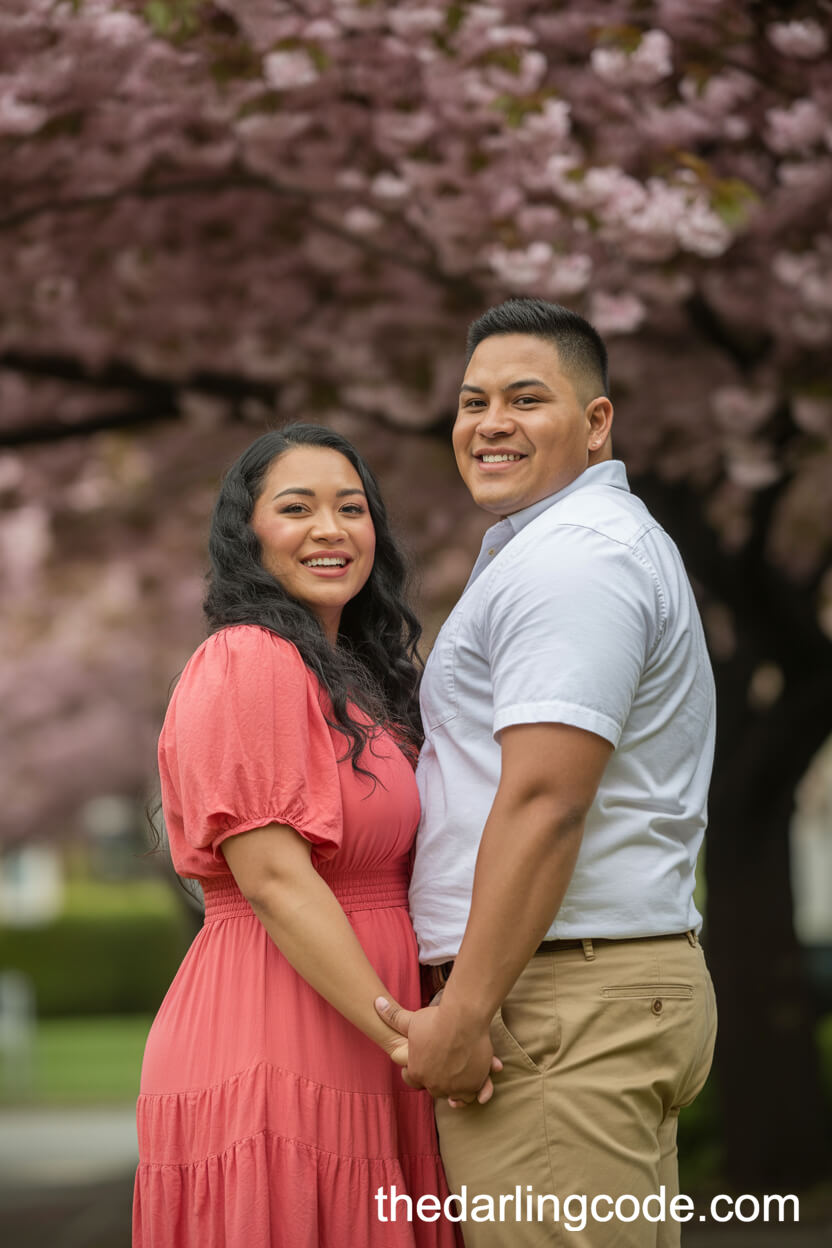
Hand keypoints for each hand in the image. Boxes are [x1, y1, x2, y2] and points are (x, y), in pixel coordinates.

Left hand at [375, 997, 501, 1104]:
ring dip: (459, 1089)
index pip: (414, 1081)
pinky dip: (478, 1090)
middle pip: (436, 1089)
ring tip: (461, 1078)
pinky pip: (475, 1094)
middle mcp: (434, 1085)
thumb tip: (377, 1003)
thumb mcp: (412, 1020)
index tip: (426, 1065)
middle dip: (440, 1080)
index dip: (419, 1072)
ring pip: (456, 1095)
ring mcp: (454, 1087)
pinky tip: (478, 1084)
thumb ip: (393, 1017)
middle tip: (446, 1069)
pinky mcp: (473, 1085)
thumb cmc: (436, 1019)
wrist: (463, 1019)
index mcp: (417, 1072)